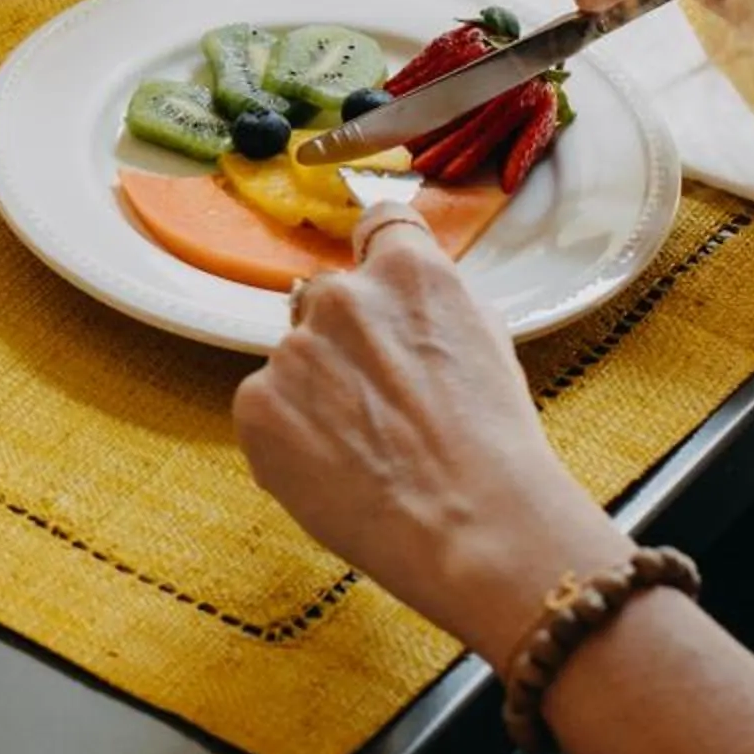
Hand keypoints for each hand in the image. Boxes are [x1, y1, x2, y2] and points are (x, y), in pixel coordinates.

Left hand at [233, 214, 627, 664]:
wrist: (474, 528)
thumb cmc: (496, 449)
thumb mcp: (486, 342)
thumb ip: (432, 302)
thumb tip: (401, 294)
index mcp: (407, 273)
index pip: (377, 225)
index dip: (379, 260)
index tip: (379, 289)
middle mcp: (342, 297)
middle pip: (327, 301)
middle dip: (345, 342)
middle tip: (382, 404)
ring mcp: (293, 351)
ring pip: (296, 361)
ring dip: (317, 393)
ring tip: (368, 450)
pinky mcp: (257, 404)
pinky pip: (266, 407)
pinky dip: (290, 435)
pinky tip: (336, 469)